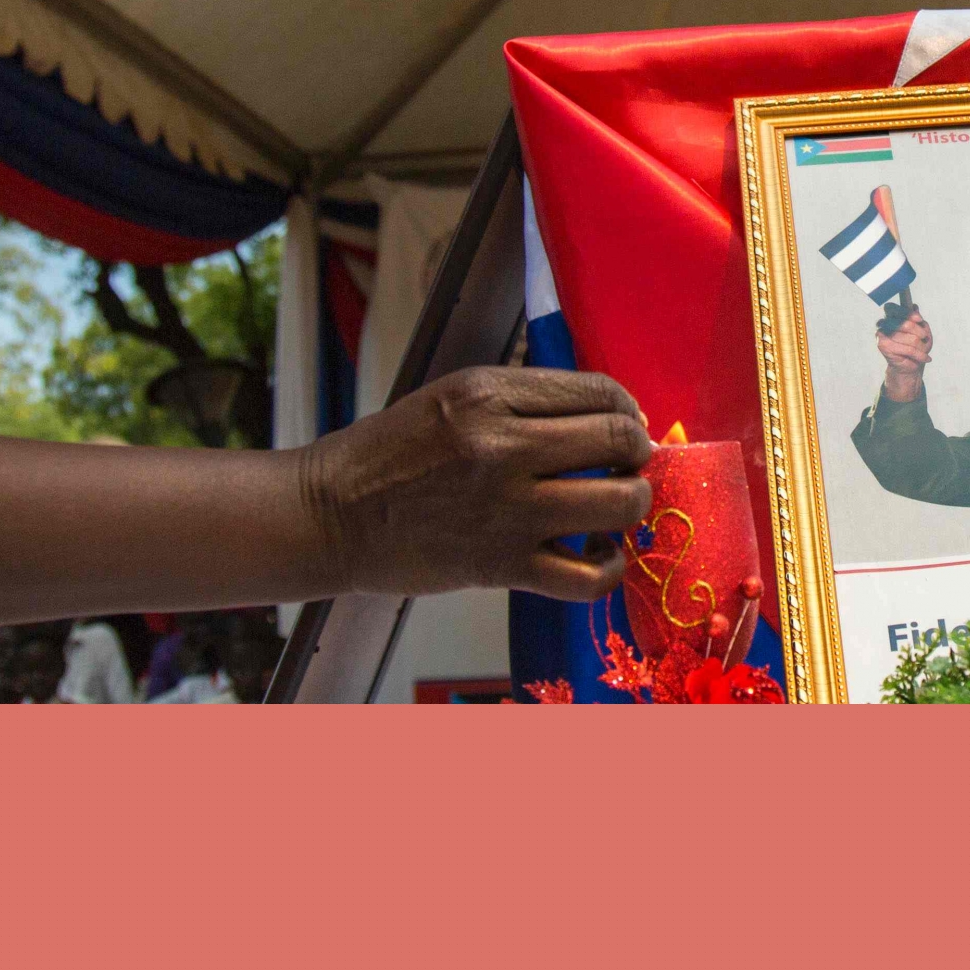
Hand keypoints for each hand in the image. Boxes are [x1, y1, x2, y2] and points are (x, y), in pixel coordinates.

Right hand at [301, 366, 651, 600]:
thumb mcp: (451, 397)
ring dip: (632, 503)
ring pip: (619, 505)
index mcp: (489, 395)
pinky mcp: (502, 566)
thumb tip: (604, 408)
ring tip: (616, 504)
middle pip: (618, 442)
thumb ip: (523, 399)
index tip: (624, 424)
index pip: (599, 392)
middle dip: (638, 452)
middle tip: (628, 462)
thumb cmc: (391, 454)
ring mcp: (507, 510)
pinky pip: (590, 577)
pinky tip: (599, 552)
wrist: (332, 516)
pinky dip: (610, 567)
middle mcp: (503, 447)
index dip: (626, 409)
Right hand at [876, 307, 932, 401]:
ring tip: (925, 350)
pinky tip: (926, 358)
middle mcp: (883, 322)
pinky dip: (920, 355)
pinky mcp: (882, 345)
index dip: (908, 313)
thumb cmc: (916, 344)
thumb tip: (914, 306)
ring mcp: (881, 333)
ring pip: (910, 339)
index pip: (894, 308)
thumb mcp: (921, 329)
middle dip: (920, 333)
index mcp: (891, 313)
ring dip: (922, 346)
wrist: (910, 363)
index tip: (920, 319)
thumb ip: (917, 319)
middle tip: (925, 337)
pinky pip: (907, 350)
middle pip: (906, 325)